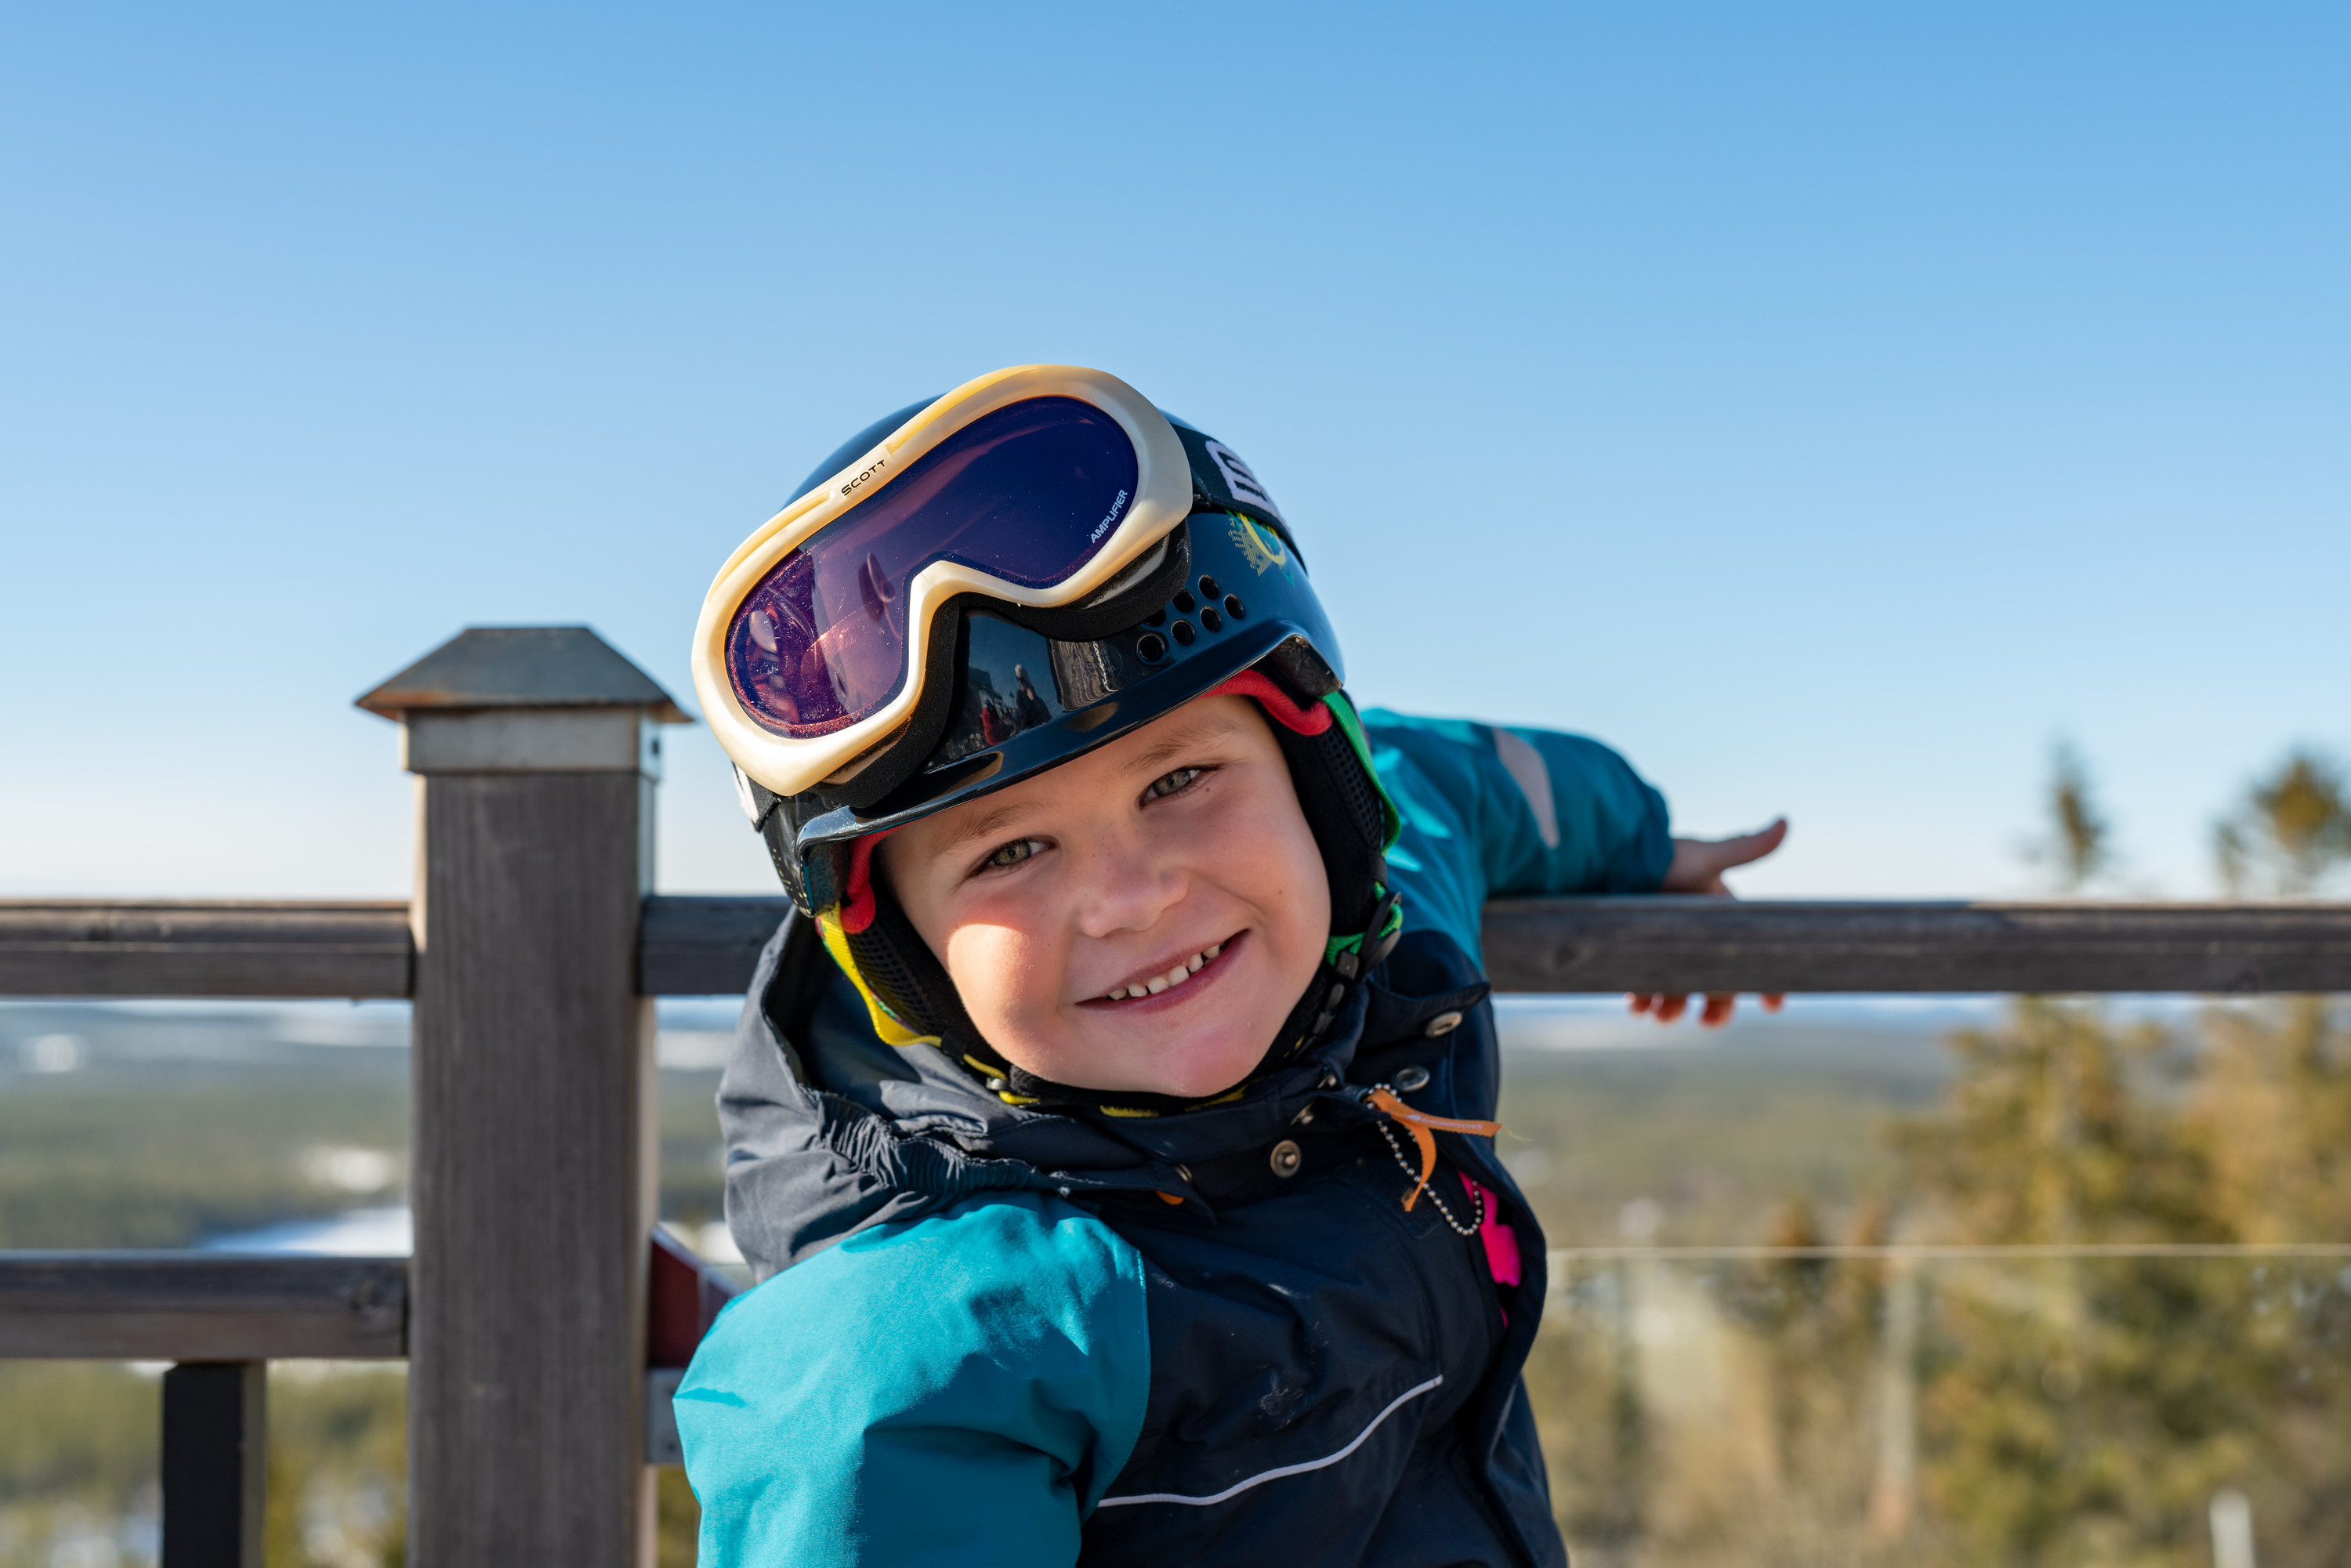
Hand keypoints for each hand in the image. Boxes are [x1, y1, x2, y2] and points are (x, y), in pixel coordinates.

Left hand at [1629, 818, 1788, 1027]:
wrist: (1611, 855)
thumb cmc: (1663, 856)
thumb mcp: (1707, 857)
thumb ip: (1746, 848)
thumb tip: (1786, 821)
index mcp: (1720, 914)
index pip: (1750, 953)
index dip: (1766, 980)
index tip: (1773, 1005)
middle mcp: (1694, 931)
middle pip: (1714, 980)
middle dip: (1714, 1006)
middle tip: (1707, 1022)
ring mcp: (1664, 942)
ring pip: (1676, 987)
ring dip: (1672, 1007)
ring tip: (1661, 1016)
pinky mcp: (1633, 949)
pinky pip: (1642, 983)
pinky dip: (1642, 998)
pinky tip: (1636, 1005)